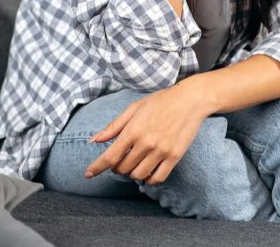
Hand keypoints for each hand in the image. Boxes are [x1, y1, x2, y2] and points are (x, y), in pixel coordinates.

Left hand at [84, 81, 209, 184]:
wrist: (191, 100)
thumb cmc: (161, 101)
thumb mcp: (134, 108)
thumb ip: (114, 126)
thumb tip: (94, 140)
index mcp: (134, 130)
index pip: (110, 156)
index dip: (96, 167)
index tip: (88, 174)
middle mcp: (146, 143)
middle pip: (123, 168)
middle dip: (117, 167)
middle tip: (121, 159)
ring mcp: (162, 151)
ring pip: (138, 175)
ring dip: (132, 173)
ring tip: (135, 163)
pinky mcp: (175, 156)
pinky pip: (158, 178)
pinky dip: (149, 179)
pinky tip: (148, 171)